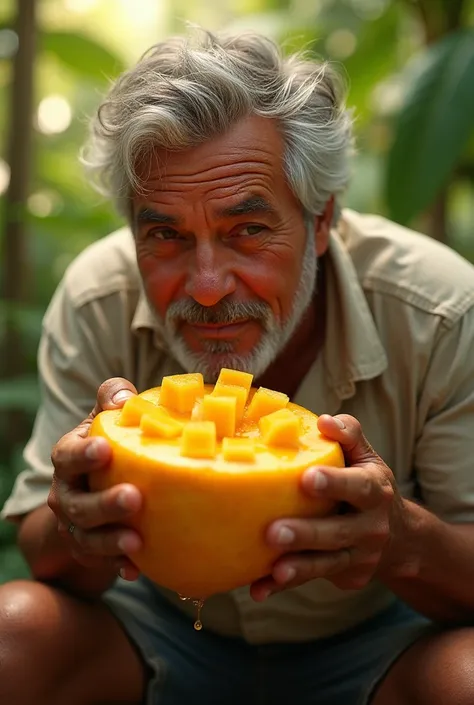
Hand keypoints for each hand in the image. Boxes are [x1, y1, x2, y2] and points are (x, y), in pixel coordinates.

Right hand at [48, 378, 142, 580]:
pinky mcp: (87, 549)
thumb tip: (124, 396)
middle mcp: (65, 494)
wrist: (90, 490)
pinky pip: (99, 561)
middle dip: (104, 503)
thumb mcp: (104, 420)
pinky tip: (136, 568)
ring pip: (86, 536)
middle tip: (134, 498)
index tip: (104, 449)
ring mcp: (74, 525)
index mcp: (68, 459)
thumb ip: (112, 400)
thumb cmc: (107, 447)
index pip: (67, 455)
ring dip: (110, 540)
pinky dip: (117, 565)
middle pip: (78, 503)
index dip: (82, 454)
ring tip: (136, 541)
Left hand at [250, 414, 408, 600]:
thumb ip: (350, 435)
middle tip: (273, 532)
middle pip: (337, 532)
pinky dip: (283, 587)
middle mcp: (370, 527)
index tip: (307, 479)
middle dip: (306, 534)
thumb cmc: (368, 486)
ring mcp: (359, 556)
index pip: (357, 487)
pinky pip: (311, 579)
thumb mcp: (367, 458)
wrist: (401, 538)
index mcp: (374, 492)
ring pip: (326, 563)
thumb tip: (324, 420)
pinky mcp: (345, 576)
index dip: (334, 484)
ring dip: (297, 568)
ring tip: (273, 569)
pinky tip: (259, 590)